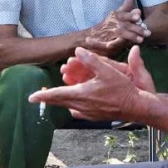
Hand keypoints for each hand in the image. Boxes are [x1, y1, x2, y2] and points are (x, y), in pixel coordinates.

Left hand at [31, 46, 149, 119]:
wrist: (136, 107)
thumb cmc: (123, 89)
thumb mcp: (108, 70)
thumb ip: (92, 60)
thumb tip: (78, 50)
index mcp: (82, 94)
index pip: (57, 94)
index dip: (44, 95)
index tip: (31, 97)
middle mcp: (82, 106)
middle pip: (60, 101)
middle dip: (49, 97)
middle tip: (38, 96)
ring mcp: (88, 113)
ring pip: (68, 106)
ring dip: (61, 100)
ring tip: (55, 96)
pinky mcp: (94, 116)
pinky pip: (78, 112)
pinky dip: (72, 106)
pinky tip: (75, 105)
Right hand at [83, 0, 147, 54]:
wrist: (91, 36)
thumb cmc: (107, 24)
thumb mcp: (115, 14)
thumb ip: (124, 7)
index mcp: (115, 15)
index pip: (124, 14)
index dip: (130, 15)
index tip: (138, 16)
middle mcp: (113, 23)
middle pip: (126, 25)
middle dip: (137, 28)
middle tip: (148, 32)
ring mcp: (110, 32)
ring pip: (122, 34)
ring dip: (132, 37)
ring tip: (141, 40)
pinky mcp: (107, 42)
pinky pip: (114, 42)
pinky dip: (117, 44)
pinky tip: (127, 45)